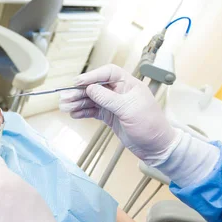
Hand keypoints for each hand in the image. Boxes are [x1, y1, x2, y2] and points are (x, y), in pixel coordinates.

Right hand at [59, 64, 179, 165]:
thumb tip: (91, 89)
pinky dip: (84, 113)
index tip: (78, 82)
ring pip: (93, 100)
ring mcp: (115, 105)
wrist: (156, 147)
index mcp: (129, 85)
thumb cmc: (150, 126)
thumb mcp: (128, 109)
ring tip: (64, 106)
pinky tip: (74, 114)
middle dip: (80, 92)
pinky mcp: (111, 117)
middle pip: (96, 87)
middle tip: (65, 97)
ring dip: (78, 103)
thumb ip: (108, 98)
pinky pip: (94, 112)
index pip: (108, 73)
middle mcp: (120, 93)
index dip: (92, 76)